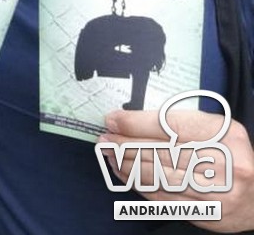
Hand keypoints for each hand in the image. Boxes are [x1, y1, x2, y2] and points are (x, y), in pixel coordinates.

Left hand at [102, 108, 253, 231]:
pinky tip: (123, 174)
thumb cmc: (229, 155)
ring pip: (158, 176)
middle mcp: (223, 164)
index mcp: (224, 135)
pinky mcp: (205, 213)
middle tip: (104, 138)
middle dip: (125, 144)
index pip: (170, 126)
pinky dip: (137, 184)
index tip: (112, 120)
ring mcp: (216, 192)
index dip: (135, 123)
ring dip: (126, 165)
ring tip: (108, 154)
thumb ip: (177, 123)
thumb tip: (129, 121)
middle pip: (160, 151)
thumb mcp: (214, 129)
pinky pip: (162, 197)